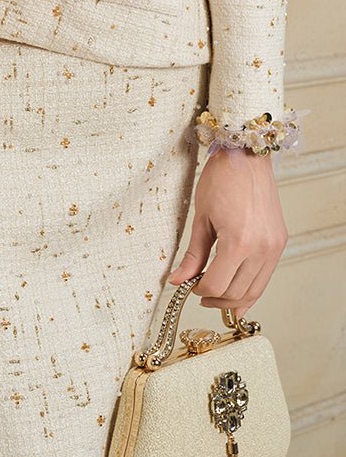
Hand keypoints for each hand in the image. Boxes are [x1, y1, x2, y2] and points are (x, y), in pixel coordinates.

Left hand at [168, 148, 287, 313]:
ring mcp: (274, 248)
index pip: (217, 285)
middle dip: (216, 300)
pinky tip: (237, 290)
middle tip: (199, 293)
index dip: (200, 290)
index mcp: (238, 243)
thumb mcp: (201, 218)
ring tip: (216, 296)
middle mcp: (261, 249)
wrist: (246, 157)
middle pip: (237, 293)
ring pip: (255, 290)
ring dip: (234, 299)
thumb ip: (192, 254)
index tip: (190, 286)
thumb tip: (177, 280)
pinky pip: (265, 276)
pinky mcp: (280, 243)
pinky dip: (251, 287)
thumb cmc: (221, 179)